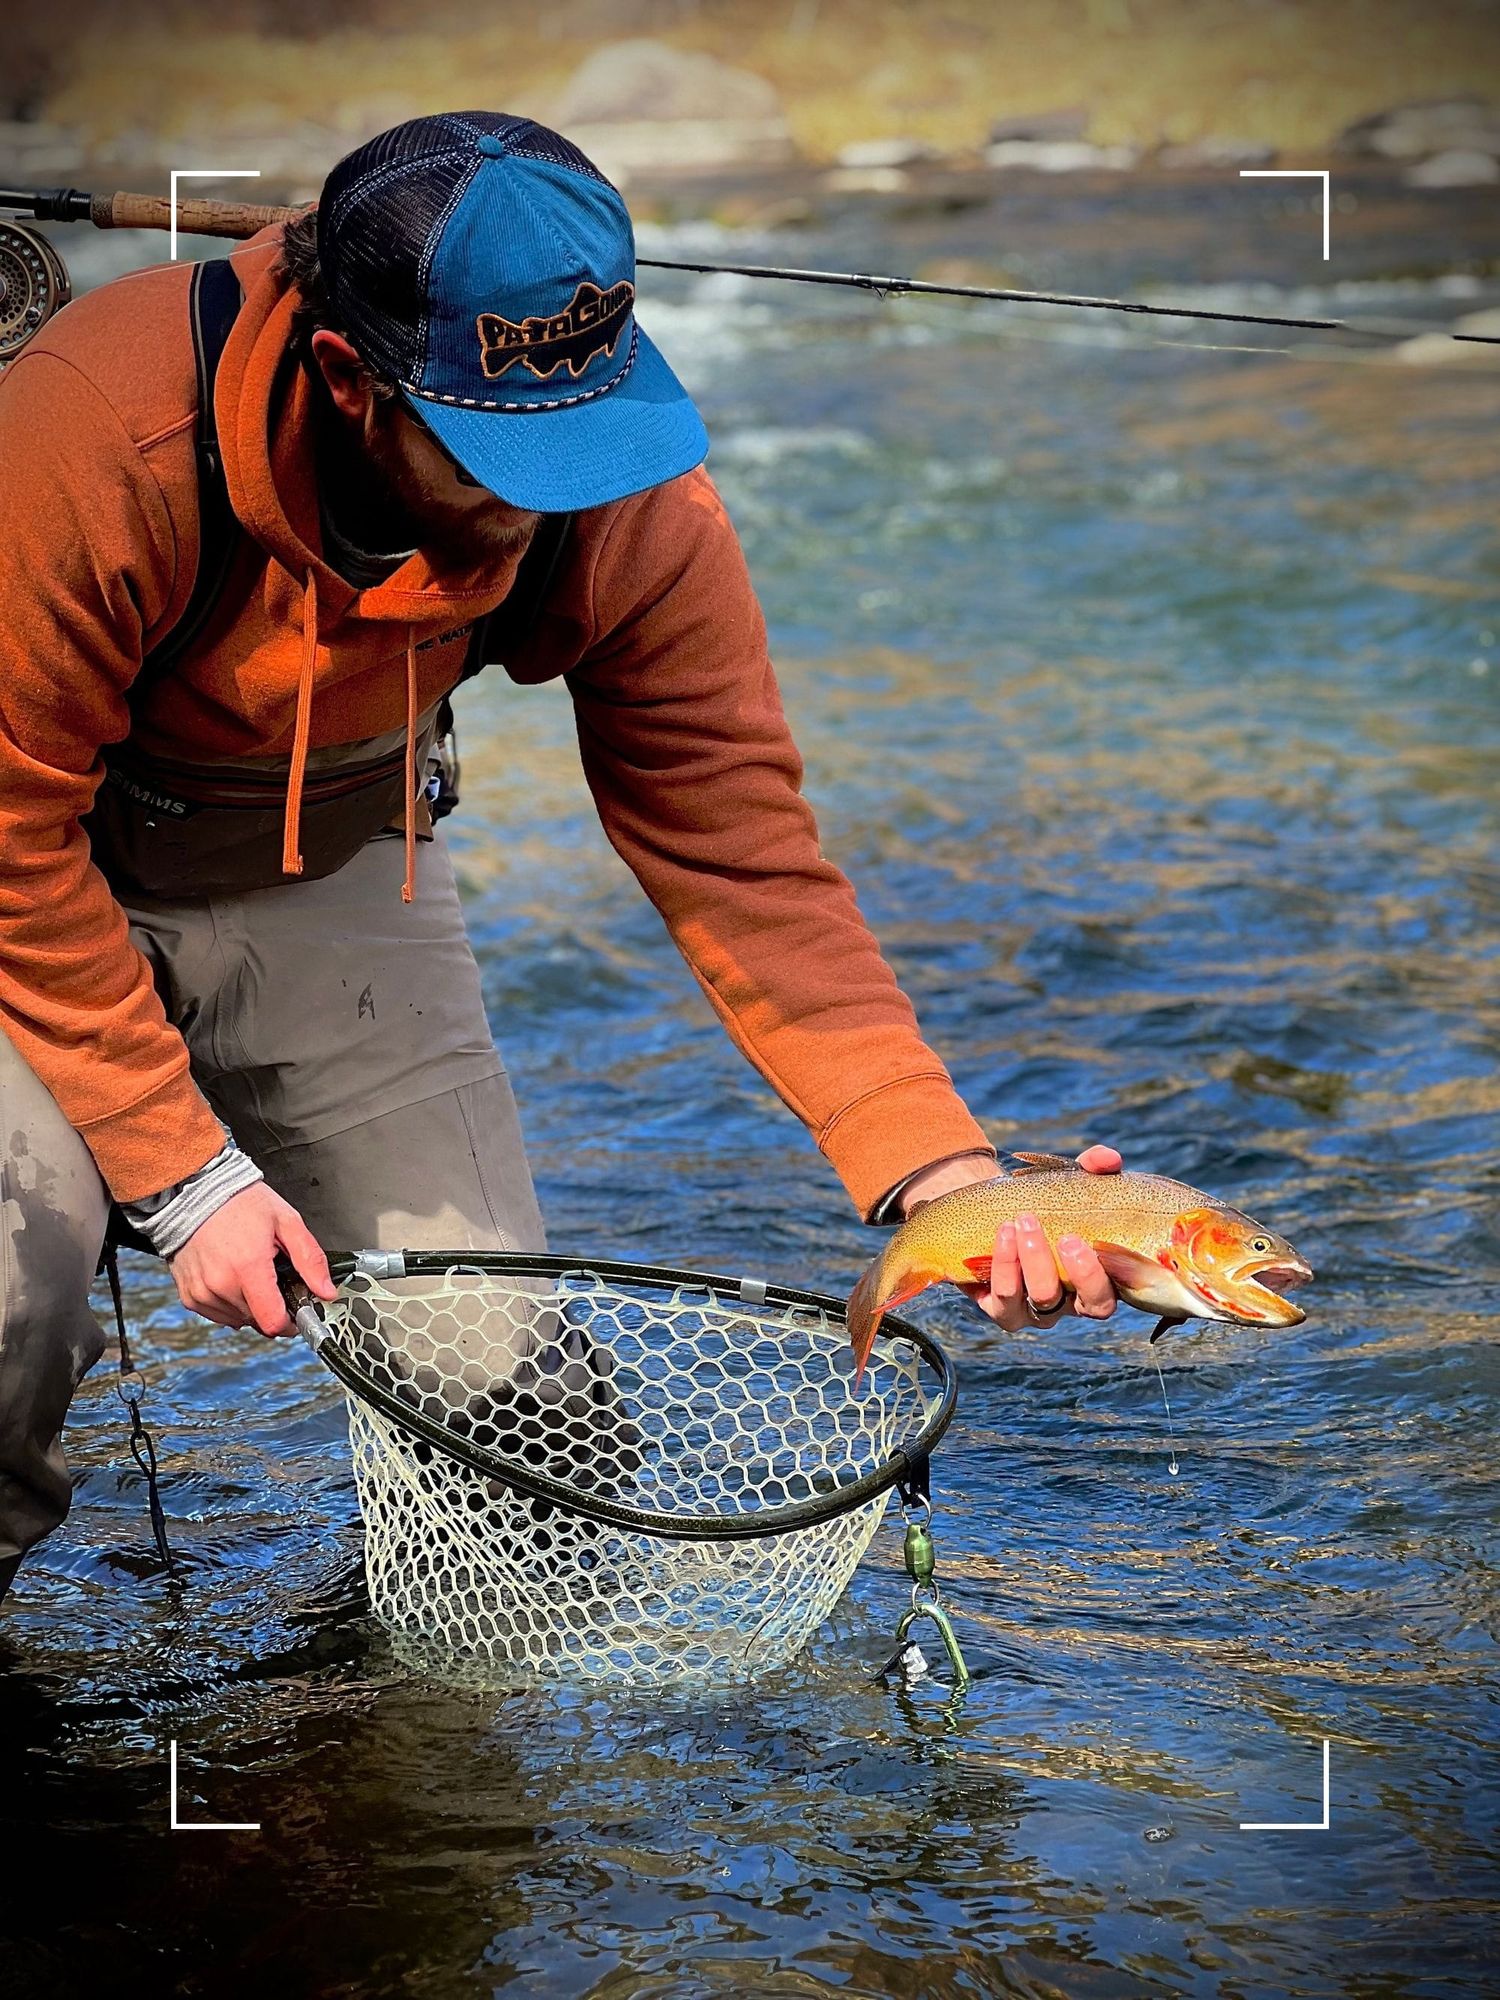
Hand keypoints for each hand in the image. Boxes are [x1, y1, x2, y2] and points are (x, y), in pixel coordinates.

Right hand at [170, 1183, 336, 1336]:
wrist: (198, 1191)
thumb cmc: (240, 1202)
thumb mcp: (287, 1222)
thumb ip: (311, 1260)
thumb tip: (326, 1290)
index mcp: (247, 1267)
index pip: (272, 1322)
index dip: (290, 1321)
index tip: (296, 1311)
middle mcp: (220, 1283)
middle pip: (257, 1320)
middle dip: (270, 1304)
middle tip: (270, 1275)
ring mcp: (201, 1291)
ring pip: (238, 1319)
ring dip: (249, 1303)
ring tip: (247, 1270)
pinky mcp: (188, 1295)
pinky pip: (217, 1314)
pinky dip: (228, 1302)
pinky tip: (231, 1276)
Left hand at [902, 1143, 1123, 1332]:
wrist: (990, 1214)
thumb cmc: (1043, 1205)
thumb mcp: (1070, 1183)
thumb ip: (1093, 1168)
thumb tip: (1109, 1158)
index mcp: (1097, 1280)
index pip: (1112, 1294)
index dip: (1102, 1276)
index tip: (1085, 1241)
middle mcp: (1072, 1302)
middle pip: (1089, 1304)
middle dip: (1079, 1272)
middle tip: (1065, 1237)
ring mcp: (1036, 1310)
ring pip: (1042, 1299)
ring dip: (1034, 1261)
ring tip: (1022, 1223)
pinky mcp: (1002, 1308)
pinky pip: (1004, 1299)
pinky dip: (1004, 1266)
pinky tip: (1003, 1234)